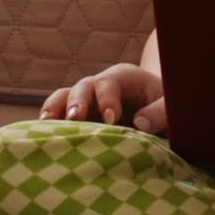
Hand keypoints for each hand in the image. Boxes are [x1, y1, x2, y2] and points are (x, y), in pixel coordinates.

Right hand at [38, 64, 165, 135]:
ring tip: (46, 126)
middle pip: (83, 86)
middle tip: (74, 119)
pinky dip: (50, 123)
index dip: (108, 99)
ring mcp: (87, 99)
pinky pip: (58, 114)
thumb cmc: (168, 104)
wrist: (159, 106)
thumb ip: (160, 112)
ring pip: (64, 97)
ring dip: (55, 110)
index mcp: (125, 77)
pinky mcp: (80, 115)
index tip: (112, 119)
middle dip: (77, 102)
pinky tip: (43, 136)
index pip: (109, 82)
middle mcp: (101, 85)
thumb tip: (139, 124)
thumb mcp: (171, 105)